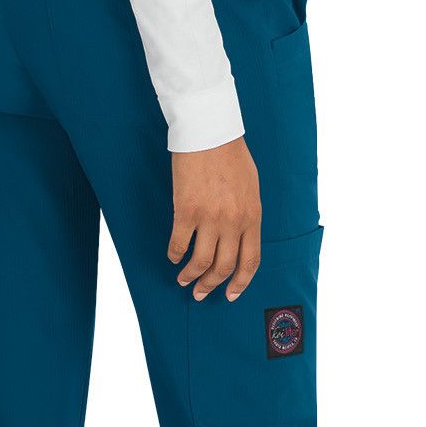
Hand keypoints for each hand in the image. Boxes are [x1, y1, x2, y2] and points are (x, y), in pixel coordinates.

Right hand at [167, 137, 261, 300]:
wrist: (210, 132)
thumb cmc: (231, 156)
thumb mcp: (251, 188)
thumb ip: (247, 214)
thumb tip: (239, 237)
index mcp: (253, 217)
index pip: (250, 261)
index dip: (240, 282)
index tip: (231, 294)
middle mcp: (233, 222)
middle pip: (224, 267)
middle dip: (212, 286)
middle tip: (201, 293)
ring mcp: (210, 218)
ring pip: (201, 262)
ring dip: (191, 276)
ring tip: (184, 280)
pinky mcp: (186, 211)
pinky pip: (179, 244)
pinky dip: (174, 255)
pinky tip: (172, 257)